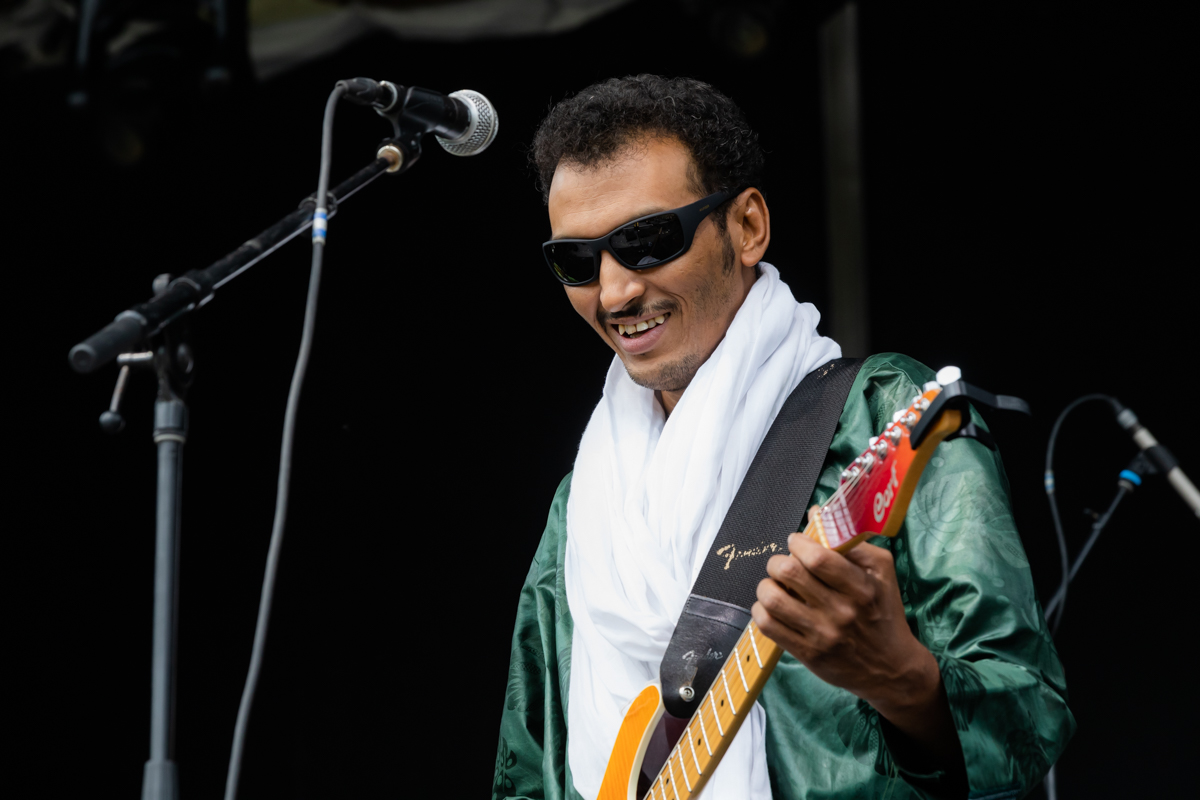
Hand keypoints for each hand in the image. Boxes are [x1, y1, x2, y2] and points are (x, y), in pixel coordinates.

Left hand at [751, 507, 962, 770]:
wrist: (890, 668)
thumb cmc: (884, 612)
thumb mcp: (882, 572)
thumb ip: (852, 542)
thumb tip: (817, 513)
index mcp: (862, 588)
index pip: (818, 558)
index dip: (798, 543)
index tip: (796, 542)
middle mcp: (841, 612)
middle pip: (790, 573)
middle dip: (778, 561)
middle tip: (783, 563)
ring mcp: (822, 635)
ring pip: (773, 600)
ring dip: (766, 585)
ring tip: (774, 584)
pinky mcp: (808, 654)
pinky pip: (769, 626)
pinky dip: (761, 610)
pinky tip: (770, 606)